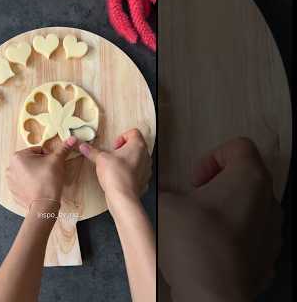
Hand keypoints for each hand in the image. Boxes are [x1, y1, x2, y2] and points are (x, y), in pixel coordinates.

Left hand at [6, 136, 76, 208]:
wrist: (44, 205)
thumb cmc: (49, 180)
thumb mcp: (57, 161)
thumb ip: (64, 148)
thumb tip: (72, 138)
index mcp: (17, 156)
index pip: (38, 151)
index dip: (48, 157)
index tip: (51, 166)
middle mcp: (10, 167)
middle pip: (32, 161)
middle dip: (40, 165)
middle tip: (49, 174)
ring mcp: (10, 181)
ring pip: (28, 172)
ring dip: (35, 174)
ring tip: (43, 182)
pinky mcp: (13, 192)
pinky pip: (24, 184)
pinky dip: (31, 184)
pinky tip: (38, 189)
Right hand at [79, 128, 151, 209]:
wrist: (123, 197)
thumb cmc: (116, 176)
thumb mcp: (100, 159)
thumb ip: (92, 151)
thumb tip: (83, 146)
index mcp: (137, 146)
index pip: (133, 132)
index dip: (122, 137)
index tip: (114, 146)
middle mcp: (145, 156)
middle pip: (136, 145)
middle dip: (123, 149)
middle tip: (113, 155)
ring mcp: (146, 169)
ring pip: (138, 159)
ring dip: (128, 161)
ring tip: (116, 167)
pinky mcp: (144, 180)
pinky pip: (138, 172)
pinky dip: (130, 173)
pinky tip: (120, 177)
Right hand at [158, 137, 281, 300]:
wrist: (210, 291)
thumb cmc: (194, 244)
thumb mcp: (166, 204)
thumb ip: (166, 189)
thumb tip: (163, 190)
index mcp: (248, 178)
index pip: (239, 147)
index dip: (212, 157)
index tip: (196, 179)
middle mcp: (267, 201)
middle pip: (245, 176)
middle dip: (217, 184)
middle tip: (195, 200)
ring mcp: (271, 231)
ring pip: (249, 206)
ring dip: (226, 209)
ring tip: (201, 225)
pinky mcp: (268, 255)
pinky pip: (252, 233)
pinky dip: (234, 234)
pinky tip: (212, 246)